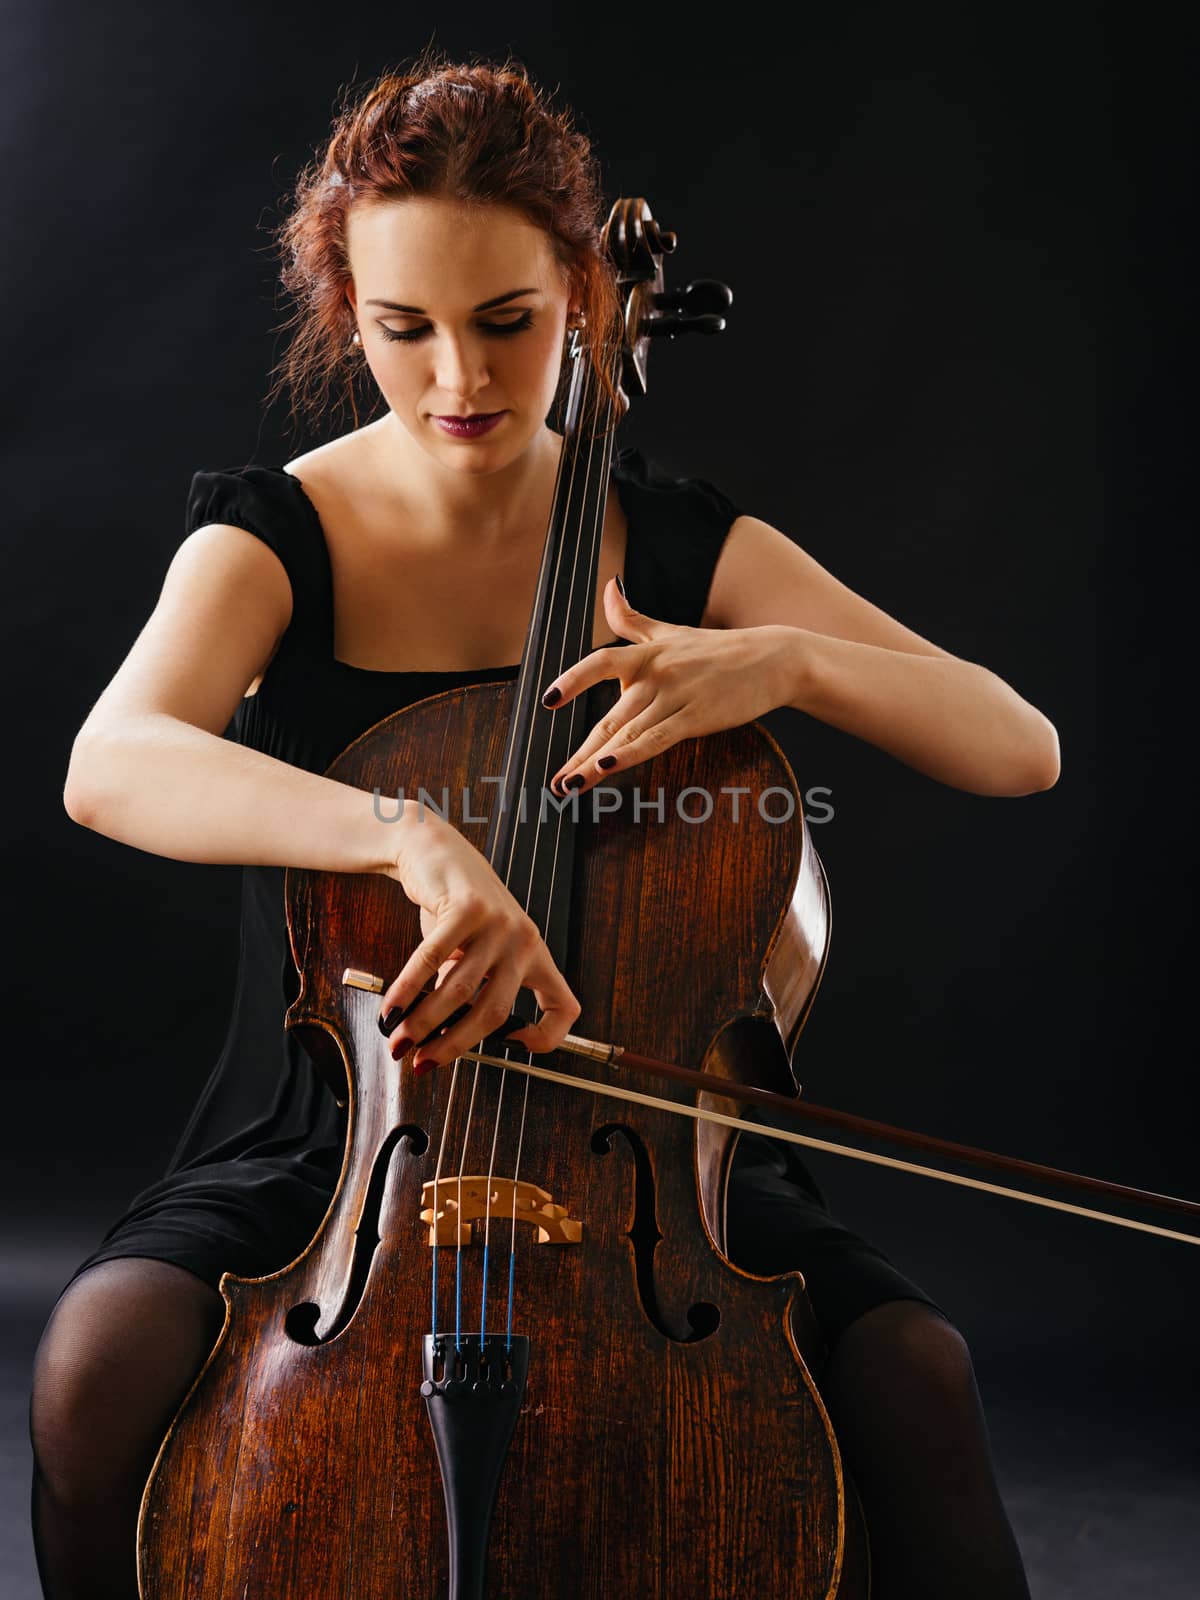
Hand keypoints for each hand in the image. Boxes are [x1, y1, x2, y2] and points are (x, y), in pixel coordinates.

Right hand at [378, 808, 580, 1071]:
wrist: (436, 851)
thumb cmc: (456, 909)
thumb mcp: (477, 950)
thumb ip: (473, 988)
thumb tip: (442, 1041)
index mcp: (535, 955)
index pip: (565, 1006)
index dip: (548, 1037)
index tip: (515, 1047)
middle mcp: (524, 941)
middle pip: (494, 1012)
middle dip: (454, 1045)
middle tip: (423, 1063)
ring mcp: (498, 923)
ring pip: (459, 990)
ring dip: (423, 1023)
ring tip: (398, 1041)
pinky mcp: (466, 908)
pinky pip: (432, 960)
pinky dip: (407, 989)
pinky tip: (391, 1009)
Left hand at [541, 579, 801, 794]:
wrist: (772, 659)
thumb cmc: (719, 650)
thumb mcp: (670, 631)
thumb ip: (632, 618)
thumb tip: (608, 587)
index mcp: (646, 654)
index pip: (601, 663)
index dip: (573, 680)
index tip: (547, 702)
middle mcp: (656, 674)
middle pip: (609, 717)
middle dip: (579, 753)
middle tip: (556, 780)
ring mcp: (675, 697)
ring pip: (627, 734)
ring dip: (595, 763)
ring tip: (571, 786)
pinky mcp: (696, 718)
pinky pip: (656, 739)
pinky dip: (630, 753)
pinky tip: (608, 767)